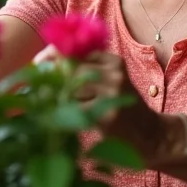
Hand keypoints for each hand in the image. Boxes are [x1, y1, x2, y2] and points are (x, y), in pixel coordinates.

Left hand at [34, 46, 165, 163]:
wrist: (152, 136)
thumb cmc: (122, 108)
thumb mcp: (110, 82)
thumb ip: (86, 71)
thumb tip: (45, 63)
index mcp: (113, 61)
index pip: (75, 50)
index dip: (52, 55)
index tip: (37, 62)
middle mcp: (114, 73)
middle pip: (70, 68)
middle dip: (50, 77)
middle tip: (35, 88)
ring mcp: (113, 93)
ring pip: (70, 88)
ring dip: (55, 97)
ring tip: (49, 105)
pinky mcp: (108, 115)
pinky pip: (75, 110)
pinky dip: (63, 114)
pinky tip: (59, 119)